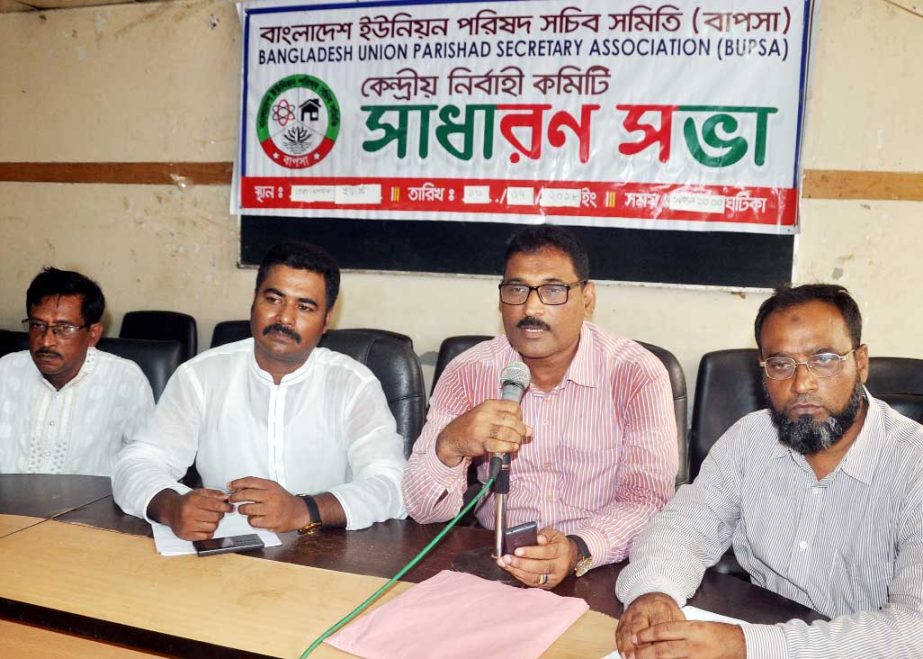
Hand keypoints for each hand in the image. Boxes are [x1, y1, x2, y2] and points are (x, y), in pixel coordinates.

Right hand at [151, 488, 231, 540]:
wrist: (171, 510)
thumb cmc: (187, 502)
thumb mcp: (199, 493)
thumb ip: (214, 494)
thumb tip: (226, 497)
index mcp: (193, 500)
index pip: (215, 505)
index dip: (226, 507)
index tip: (230, 508)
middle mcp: (188, 513)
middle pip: (215, 517)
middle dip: (220, 514)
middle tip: (217, 513)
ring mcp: (187, 525)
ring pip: (212, 527)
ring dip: (214, 523)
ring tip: (208, 519)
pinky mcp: (186, 535)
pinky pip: (206, 536)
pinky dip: (209, 532)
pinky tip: (204, 526)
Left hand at [228, 476, 307, 531]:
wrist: (299, 512)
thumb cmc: (283, 500)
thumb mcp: (273, 488)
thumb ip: (257, 486)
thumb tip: (237, 487)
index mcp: (271, 486)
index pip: (250, 481)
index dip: (237, 483)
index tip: (231, 485)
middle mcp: (271, 496)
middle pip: (245, 494)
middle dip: (235, 497)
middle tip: (232, 499)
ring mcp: (271, 509)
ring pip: (246, 509)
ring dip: (242, 510)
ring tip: (245, 509)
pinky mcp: (270, 522)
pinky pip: (252, 521)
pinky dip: (251, 520)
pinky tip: (256, 517)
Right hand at [435, 399, 531, 466]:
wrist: (453, 437)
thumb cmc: (473, 425)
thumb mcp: (486, 414)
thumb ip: (505, 418)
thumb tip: (529, 429)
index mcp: (489, 404)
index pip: (513, 406)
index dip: (520, 416)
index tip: (519, 423)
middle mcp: (485, 414)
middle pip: (512, 420)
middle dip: (521, 429)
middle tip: (523, 435)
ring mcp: (482, 428)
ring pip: (507, 433)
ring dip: (516, 439)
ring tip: (517, 442)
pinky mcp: (480, 442)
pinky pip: (499, 445)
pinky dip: (509, 447)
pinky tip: (512, 448)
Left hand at [496, 527, 574, 588]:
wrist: (569, 557)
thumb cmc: (557, 544)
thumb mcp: (554, 534)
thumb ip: (545, 534)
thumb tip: (538, 538)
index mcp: (561, 551)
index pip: (546, 552)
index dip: (531, 552)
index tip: (517, 550)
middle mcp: (559, 567)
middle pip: (539, 567)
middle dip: (520, 563)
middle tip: (507, 558)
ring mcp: (553, 578)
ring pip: (534, 577)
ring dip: (516, 571)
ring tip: (504, 563)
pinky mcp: (547, 585)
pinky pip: (532, 583)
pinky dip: (519, 576)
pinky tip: (510, 569)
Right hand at [616, 592, 684, 655]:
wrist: (651, 596)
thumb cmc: (665, 611)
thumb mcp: (676, 617)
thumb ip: (677, 632)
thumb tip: (680, 648)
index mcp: (660, 608)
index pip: (658, 626)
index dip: (658, 641)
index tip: (660, 652)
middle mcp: (642, 609)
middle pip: (639, 627)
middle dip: (639, 644)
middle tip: (640, 657)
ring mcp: (630, 614)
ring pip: (627, 630)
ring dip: (627, 646)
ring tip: (630, 657)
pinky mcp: (622, 619)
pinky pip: (619, 632)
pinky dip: (620, 644)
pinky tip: (623, 653)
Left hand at [629, 621, 744, 658]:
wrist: (740, 646)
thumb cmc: (717, 633)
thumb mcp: (696, 625)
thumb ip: (677, 631)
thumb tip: (655, 636)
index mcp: (692, 629)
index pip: (663, 630)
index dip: (646, 634)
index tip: (635, 637)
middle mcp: (693, 646)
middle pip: (663, 650)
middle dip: (644, 653)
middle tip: (632, 654)